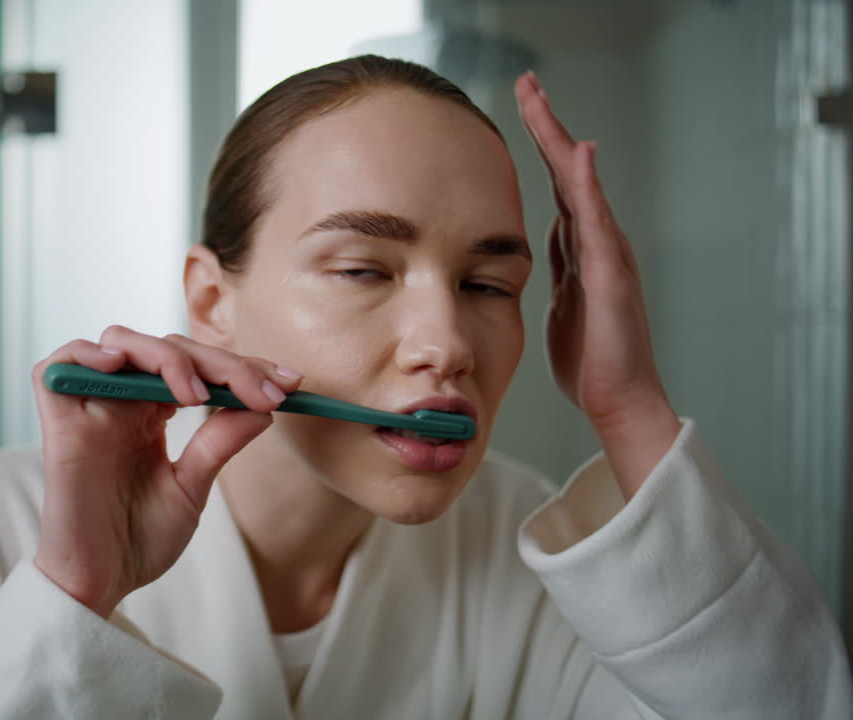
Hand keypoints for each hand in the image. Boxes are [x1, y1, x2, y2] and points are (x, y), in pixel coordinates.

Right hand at [31, 326, 302, 616]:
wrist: (100, 584)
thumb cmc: (139, 541)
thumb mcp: (193, 486)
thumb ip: (219, 442)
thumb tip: (264, 406)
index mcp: (150, 415)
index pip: (197, 367)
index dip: (242, 367)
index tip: (290, 383)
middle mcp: (120, 403)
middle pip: (168, 348)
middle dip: (222, 363)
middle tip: (262, 392)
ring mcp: (88, 409)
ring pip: (119, 342)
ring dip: (165, 356)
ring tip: (196, 394)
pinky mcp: (58, 423)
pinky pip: (57, 366)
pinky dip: (86, 354)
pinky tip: (120, 366)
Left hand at [515, 72, 680, 498]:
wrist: (617, 400)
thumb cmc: (588, 360)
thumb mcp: (559, 303)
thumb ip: (554, 269)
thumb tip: (535, 246)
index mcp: (580, 249)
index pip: (557, 185)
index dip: (541, 146)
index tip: (520, 107)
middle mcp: (598, 243)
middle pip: (569, 172)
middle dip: (548, 126)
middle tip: (528, 83)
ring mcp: (609, 256)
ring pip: (581, 186)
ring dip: (561, 141)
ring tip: (541, 102)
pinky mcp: (612, 277)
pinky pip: (598, 224)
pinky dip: (589, 187)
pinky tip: (579, 154)